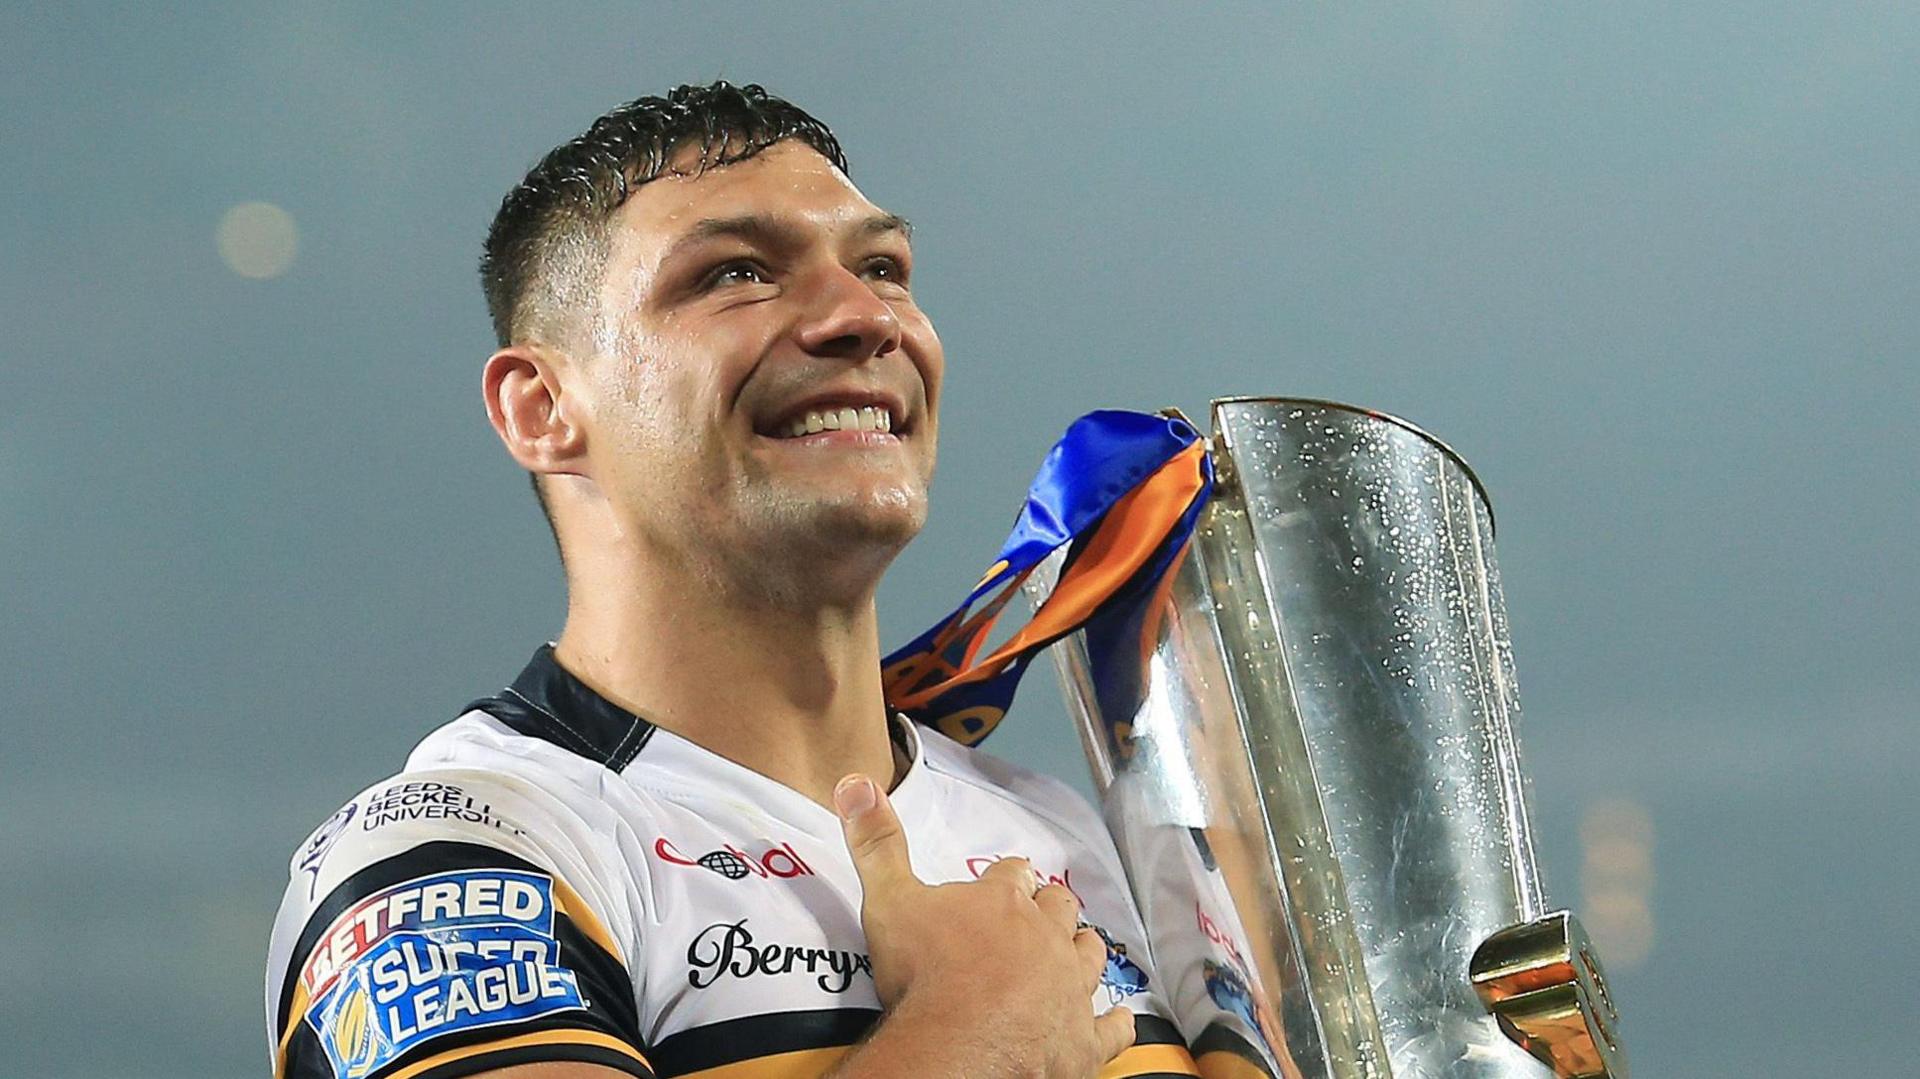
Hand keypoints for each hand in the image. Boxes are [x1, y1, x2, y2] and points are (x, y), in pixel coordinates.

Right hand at [831, 773, 1135, 1077]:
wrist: (958, 1047)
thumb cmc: (924, 975)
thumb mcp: (888, 900)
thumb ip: (876, 843)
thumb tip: (857, 782)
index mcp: (1001, 902)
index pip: (1012, 875)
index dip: (1009, 878)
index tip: (1007, 879)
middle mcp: (1045, 937)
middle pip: (1058, 909)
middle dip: (1050, 909)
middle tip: (1039, 914)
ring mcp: (1069, 988)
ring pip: (1089, 955)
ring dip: (1083, 950)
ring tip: (1078, 948)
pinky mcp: (1082, 1039)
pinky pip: (1111, 1027)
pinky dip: (1114, 1022)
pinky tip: (1116, 1019)